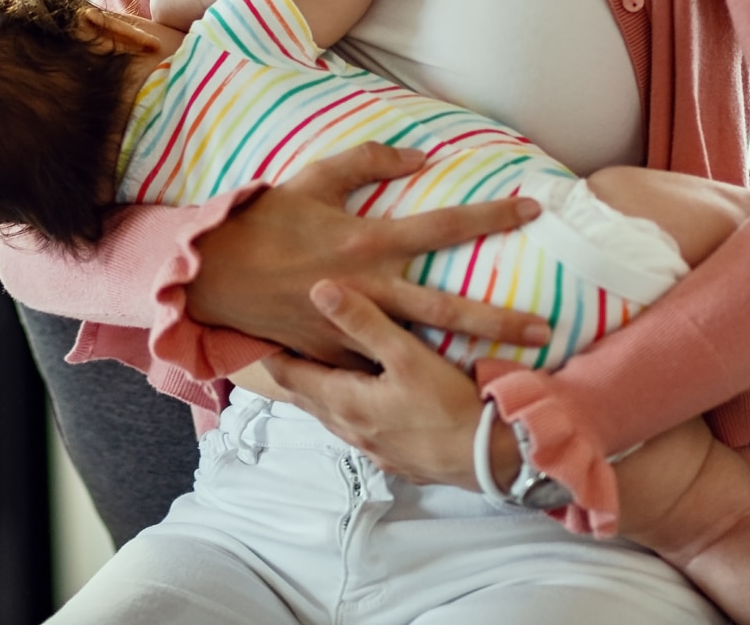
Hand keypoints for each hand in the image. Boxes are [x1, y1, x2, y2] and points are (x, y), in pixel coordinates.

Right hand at [187, 142, 550, 368]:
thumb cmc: (265, 218)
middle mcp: (369, 285)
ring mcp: (353, 324)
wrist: (217, 270)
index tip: (531, 210)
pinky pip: (378, 361)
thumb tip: (420, 155)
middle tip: (544, 327)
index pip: (443, 226)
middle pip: (446, 308)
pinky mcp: (335, 350)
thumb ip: (367, 160)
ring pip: (421, 346)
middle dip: (498, 320)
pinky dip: (409, 371)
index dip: (490, 216)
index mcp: (367, 240)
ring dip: (467, 355)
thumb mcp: (313, 176)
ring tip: (508, 371)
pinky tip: (440, 384)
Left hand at [246, 280, 522, 488]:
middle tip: (274, 340)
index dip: (268, 352)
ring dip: (319, 388)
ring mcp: (373, 448)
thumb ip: (363, 321)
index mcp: (343, 403)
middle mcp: (349, 429)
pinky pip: (358, 426)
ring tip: (312, 362)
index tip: (253, 328)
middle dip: (289, 369)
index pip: (288, 375)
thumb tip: (319, 287)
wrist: (496, 460)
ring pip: (331, 412)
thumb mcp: (406, 357)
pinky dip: (348, 406)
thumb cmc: (451, 407)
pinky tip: (362, 395)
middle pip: (305, 395)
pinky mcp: (397, 456)